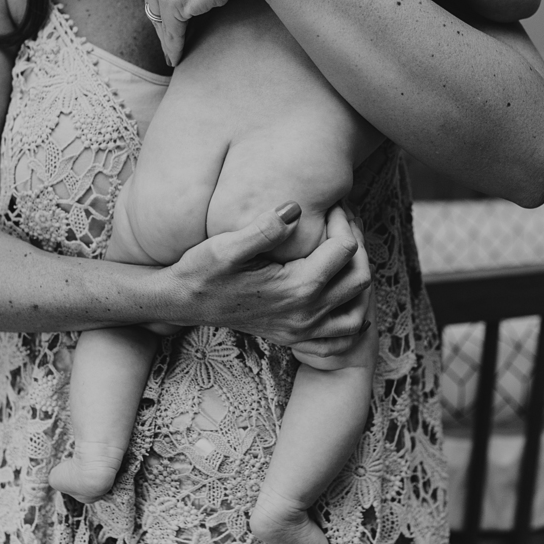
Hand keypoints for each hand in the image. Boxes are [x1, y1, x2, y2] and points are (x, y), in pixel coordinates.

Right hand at [155, 202, 371, 353]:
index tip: (329, 206)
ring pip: (358, 309)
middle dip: (356, 244)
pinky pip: (341, 337)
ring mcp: (302, 330)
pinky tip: (337, 293)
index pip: (345, 249)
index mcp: (296, 288)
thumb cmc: (202, 270)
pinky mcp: (295, 336)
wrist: (183, 302)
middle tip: (340, 223)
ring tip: (342, 253)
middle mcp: (305, 314)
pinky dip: (349, 317)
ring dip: (358, 279)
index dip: (342, 221)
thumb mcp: (226, 246)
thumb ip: (263, 228)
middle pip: (360, 278)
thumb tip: (295, 208)